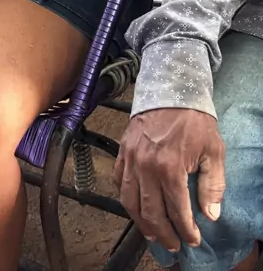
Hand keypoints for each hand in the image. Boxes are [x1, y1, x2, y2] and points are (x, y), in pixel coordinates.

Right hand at [114, 109, 225, 251]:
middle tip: (173, 245)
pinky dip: (125, 197)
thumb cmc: (193, 118)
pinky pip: (119, 181)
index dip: (186, 230)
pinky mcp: (123, 150)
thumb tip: (210, 214)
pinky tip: (134, 205)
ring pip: (130, 201)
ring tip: (152, 233)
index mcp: (170, 167)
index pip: (177, 211)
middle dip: (164, 233)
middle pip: (151, 212)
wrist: (171, 87)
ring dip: (141, 222)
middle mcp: (146, 166)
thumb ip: (212, 184)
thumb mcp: (213, 149)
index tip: (193, 240)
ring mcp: (131, 158)